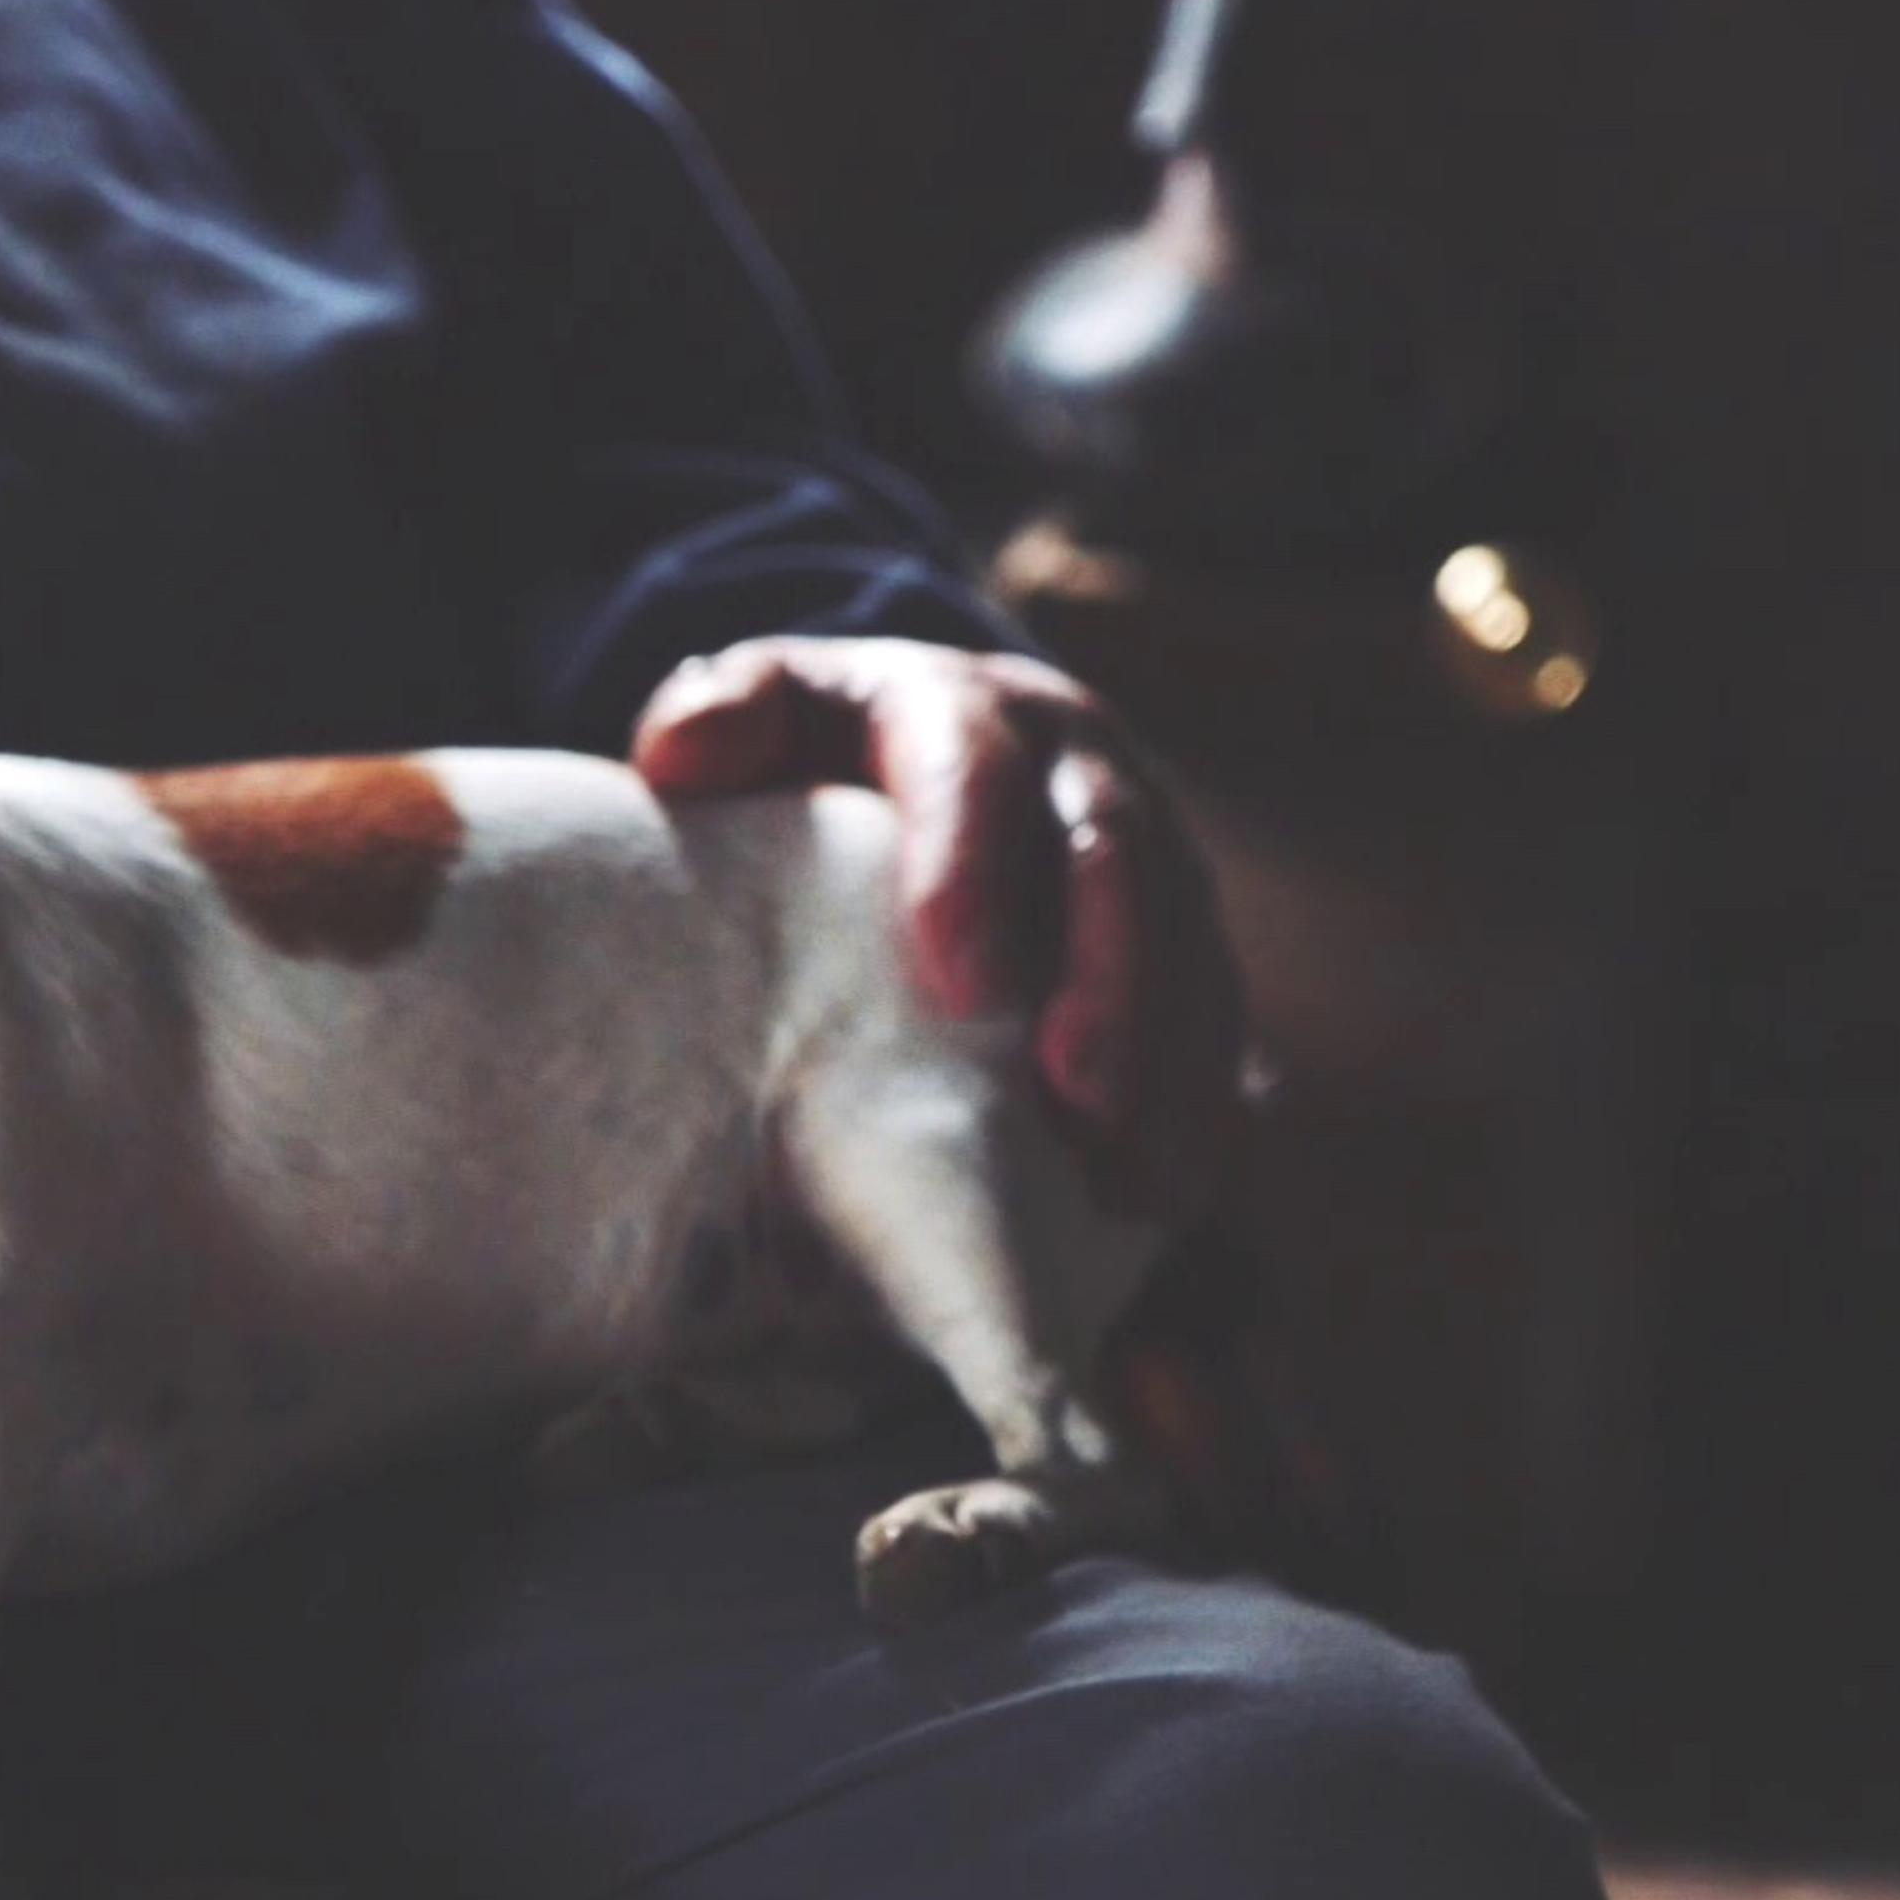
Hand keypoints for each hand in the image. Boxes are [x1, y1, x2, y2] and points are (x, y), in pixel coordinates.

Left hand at [632, 638, 1243, 1217]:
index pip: (974, 765)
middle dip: (1108, 980)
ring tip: (1129, 1179)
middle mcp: (1073, 762)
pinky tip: (1164, 1193)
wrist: (900, 758)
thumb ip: (713, 721)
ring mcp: (1144, 848)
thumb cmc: (802, 761)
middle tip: (1075, 1099)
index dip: (973, 866)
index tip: (960, 979)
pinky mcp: (1182, 931)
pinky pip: (1217, 1013)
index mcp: (958, 706)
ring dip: (1168, 1061)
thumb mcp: (751, 721)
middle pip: (1113, 855)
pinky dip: (1199, 1102)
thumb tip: (682, 755)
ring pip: (1187, 941)